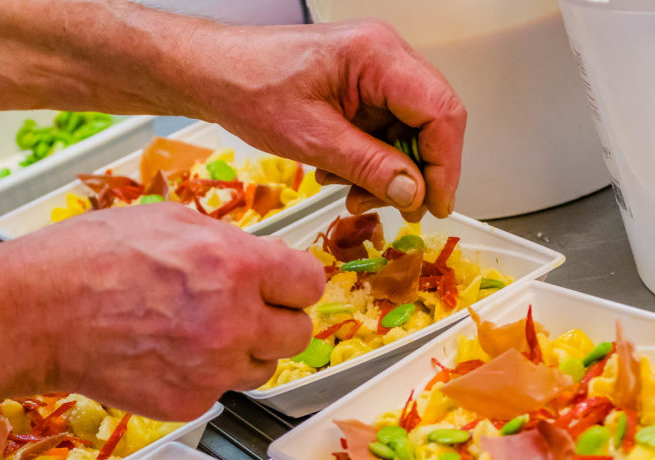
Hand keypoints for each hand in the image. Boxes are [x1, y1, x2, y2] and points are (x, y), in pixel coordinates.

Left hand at [0, 2, 461, 219]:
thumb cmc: (248, 86)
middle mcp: (383, 59)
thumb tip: (413, 193)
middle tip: (396, 209)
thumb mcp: (312, 138)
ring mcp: (371, 75)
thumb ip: (369, 167)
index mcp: (379, 56)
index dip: (445, 165)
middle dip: (413, 172)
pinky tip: (338, 175)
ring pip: (406, 133)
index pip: (441, 112)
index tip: (435, 205)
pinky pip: (380, 133)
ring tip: (353, 194)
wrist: (210, 74)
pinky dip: (366, 162)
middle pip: (430, 123)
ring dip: (386, 172)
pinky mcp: (356, 92)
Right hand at [17, 203, 323, 420]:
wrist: (37, 314)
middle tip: (245, 311)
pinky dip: (202, 376)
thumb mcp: (170, 221)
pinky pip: (219, 391)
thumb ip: (228, 244)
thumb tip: (259, 261)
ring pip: (262, 368)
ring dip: (243, 352)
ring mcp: (212, 369)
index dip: (294, 283)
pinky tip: (167, 352)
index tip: (285, 285)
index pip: (309, 284)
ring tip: (196, 331)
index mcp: (236, 266)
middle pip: (298, 334)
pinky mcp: (189, 403)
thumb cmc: (89, 259)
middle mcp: (233, 322)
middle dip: (276, 320)